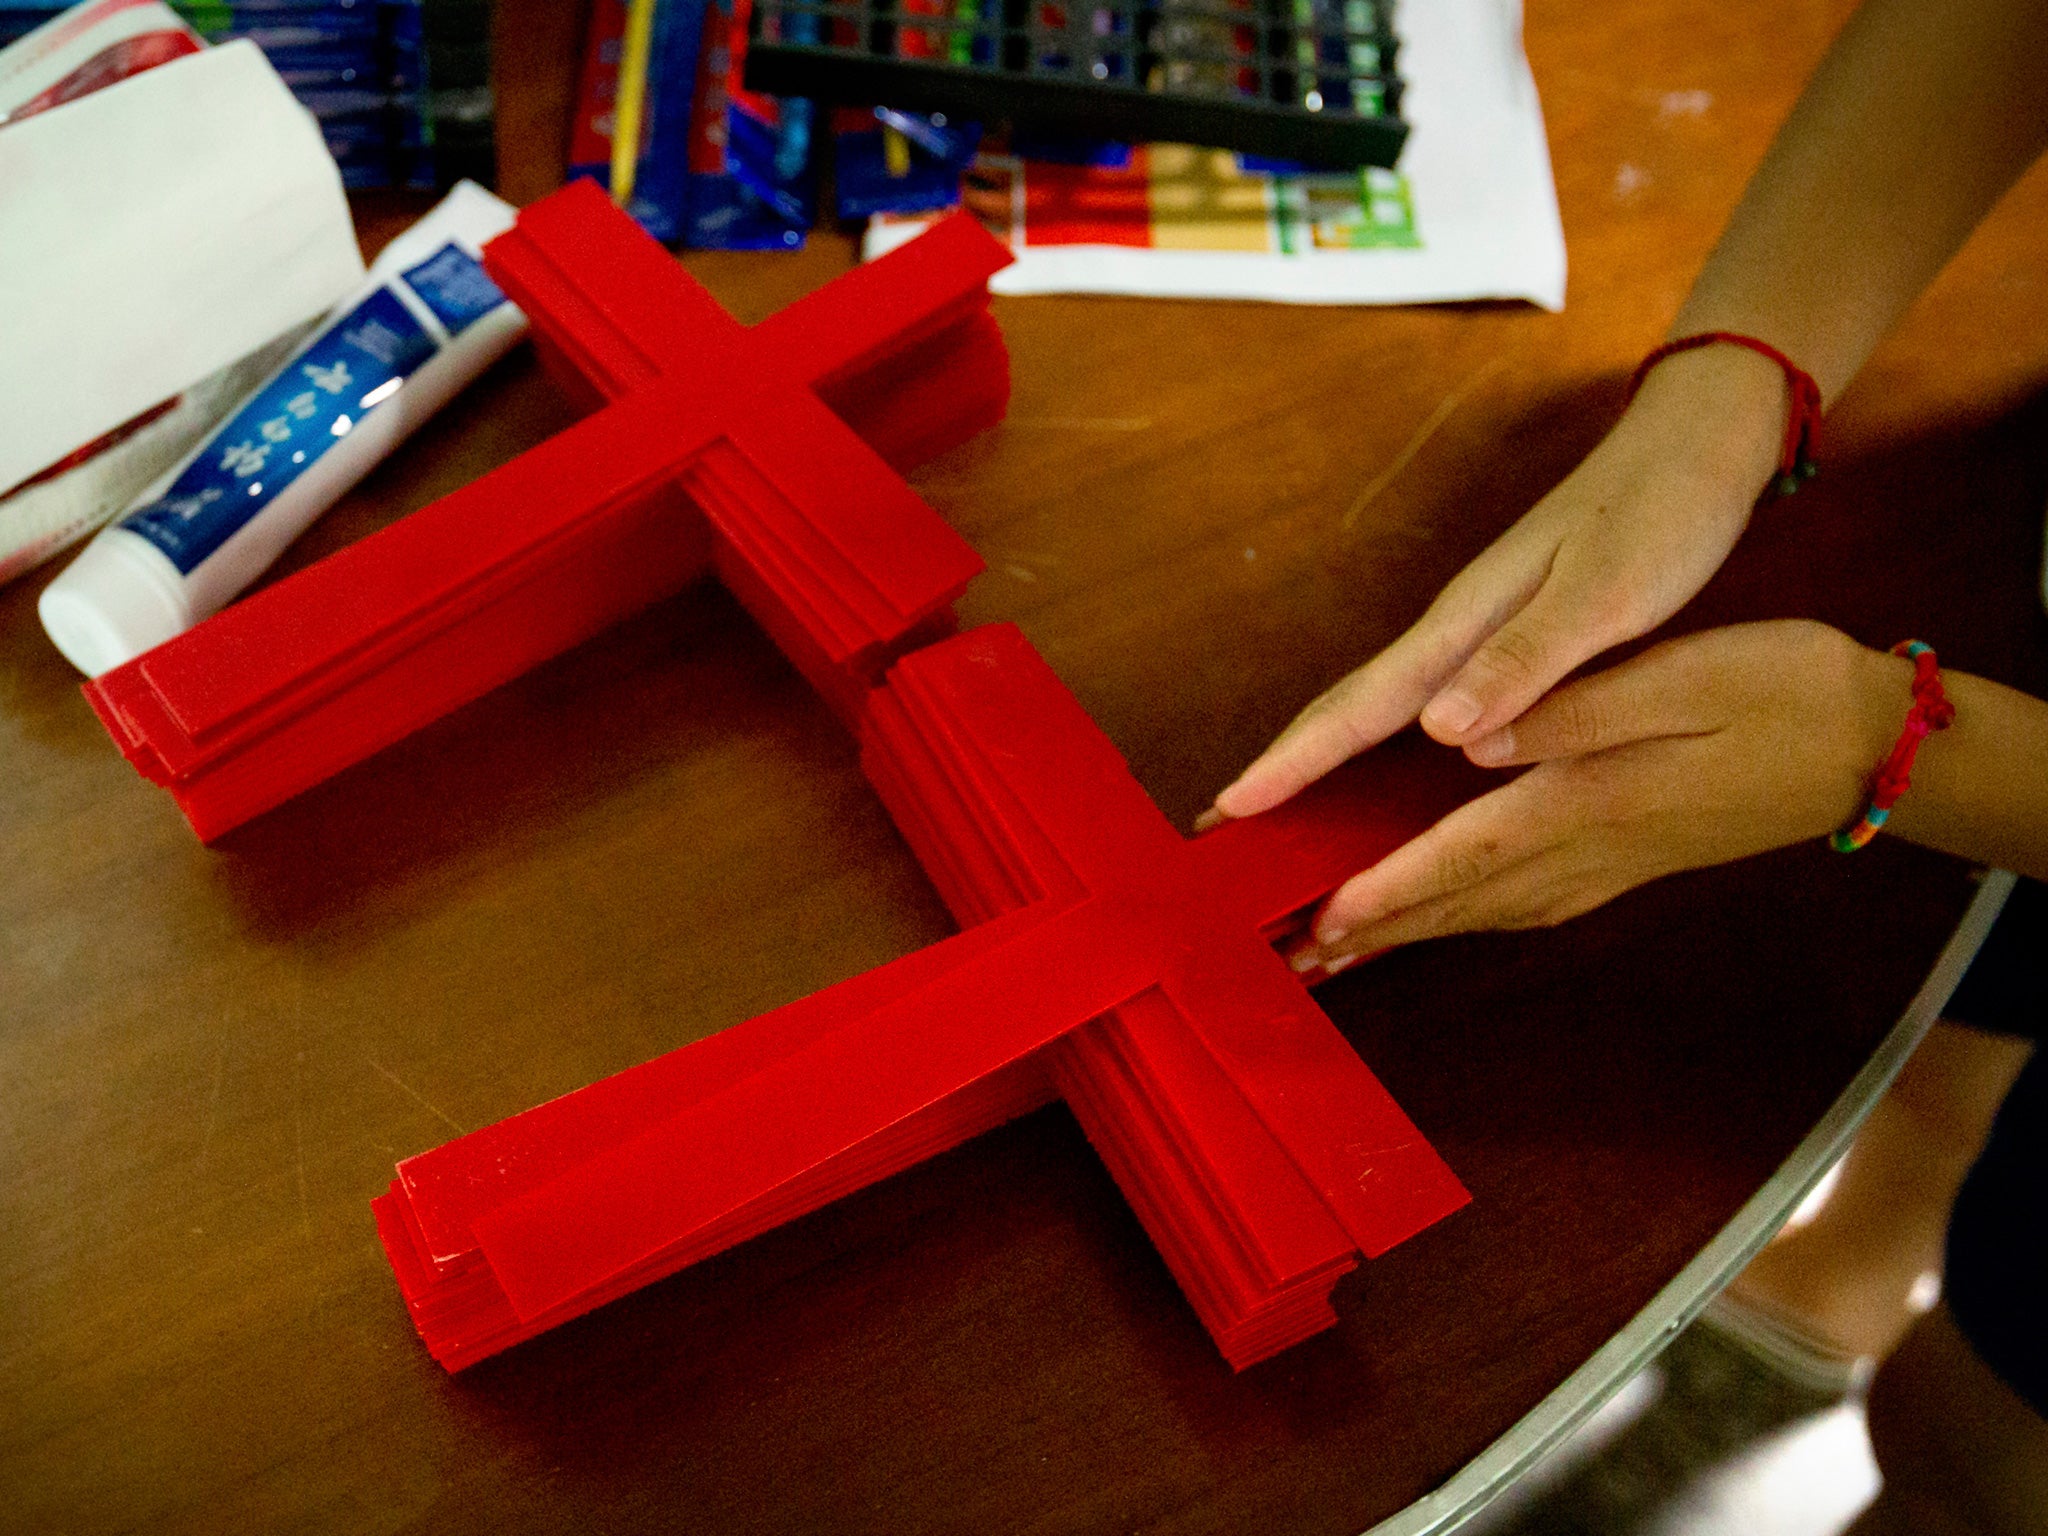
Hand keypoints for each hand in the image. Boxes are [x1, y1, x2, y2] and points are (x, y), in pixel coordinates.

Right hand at [1208, 345, 1791, 824]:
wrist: (1693, 447)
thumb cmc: (1658, 517)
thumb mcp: (1604, 596)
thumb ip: (1524, 662)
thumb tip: (1434, 730)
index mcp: (1468, 622)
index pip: (1361, 706)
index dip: (1295, 760)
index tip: (1233, 804)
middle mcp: (1455, 629)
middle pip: (1346, 707)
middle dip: (1282, 764)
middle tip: (1221, 820)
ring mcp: (1474, 631)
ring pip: (1375, 706)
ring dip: (1319, 757)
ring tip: (1273, 806)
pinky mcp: (1503, 638)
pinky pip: (1415, 703)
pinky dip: (1374, 741)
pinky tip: (1374, 768)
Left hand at [1292, 622, 1909, 962]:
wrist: (1875, 749)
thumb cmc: (1783, 695)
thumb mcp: (1681, 679)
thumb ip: (1570, 712)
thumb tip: (1467, 739)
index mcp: (1587, 800)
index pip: (1459, 854)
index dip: (1384, 889)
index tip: (1320, 920)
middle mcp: (1588, 847)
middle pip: (1457, 902)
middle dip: (1373, 933)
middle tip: (1295, 963)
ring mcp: (1610, 864)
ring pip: (1487, 911)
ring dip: (1413, 932)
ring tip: (1344, 952)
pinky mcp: (1628, 860)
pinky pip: (1525, 904)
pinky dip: (1467, 916)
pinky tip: (1446, 916)